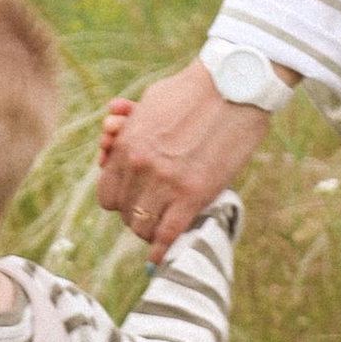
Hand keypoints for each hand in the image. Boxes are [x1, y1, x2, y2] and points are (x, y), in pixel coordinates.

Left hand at [97, 64, 269, 253]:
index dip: (120, 201)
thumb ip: (131, 128)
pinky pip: (168, 234)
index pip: (107, 195)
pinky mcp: (194, 194)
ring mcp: (165, 182)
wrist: (233, 85)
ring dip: (151, 230)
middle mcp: (139, 167)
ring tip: (163, 226)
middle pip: (125, 213)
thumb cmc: (193, 89)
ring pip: (143, 227)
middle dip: (137, 215)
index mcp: (125, 145)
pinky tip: (164, 256)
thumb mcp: (150, 103)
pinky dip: (164, 249)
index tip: (134, 201)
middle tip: (153, 213)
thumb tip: (115, 138)